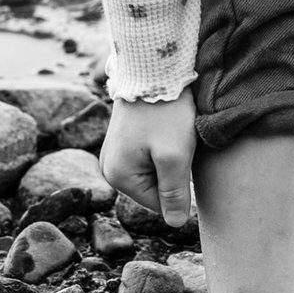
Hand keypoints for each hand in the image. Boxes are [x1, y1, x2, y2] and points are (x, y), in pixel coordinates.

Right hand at [101, 91, 196, 226]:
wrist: (154, 68)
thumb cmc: (165, 112)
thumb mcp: (174, 157)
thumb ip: (174, 194)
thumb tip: (175, 224)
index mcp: (117, 177)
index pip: (159, 204)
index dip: (179, 187)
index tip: (183, 157)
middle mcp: (110, 167)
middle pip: (156, 188)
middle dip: (174, 172)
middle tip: (179, 143)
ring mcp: (116, 151)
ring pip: (156, 171)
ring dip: (171, 158)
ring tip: (174, 133)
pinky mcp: (126, 138)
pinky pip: (151, 155)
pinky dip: (165, 146)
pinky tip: (168, 128)